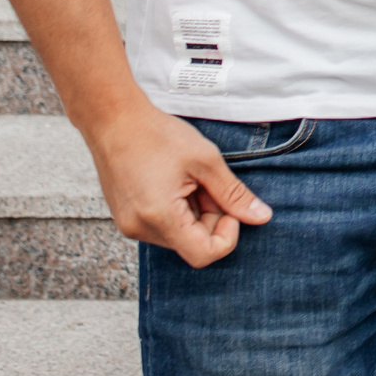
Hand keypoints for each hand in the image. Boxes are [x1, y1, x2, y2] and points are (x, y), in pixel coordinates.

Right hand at [85, 101, 271, 267]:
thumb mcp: (206, 161)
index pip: (204, 255)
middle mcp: (140, 229)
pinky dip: (178, 210)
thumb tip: (262, 217)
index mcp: (159, 217)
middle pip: (192, 244)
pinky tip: (175, 182)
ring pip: (179, 235)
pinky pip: (162, 226)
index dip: (227, 234)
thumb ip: (234, 194)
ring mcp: (129, 225)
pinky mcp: (126, 218)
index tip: (230, 206)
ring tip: (190, 179)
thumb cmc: (158, 135)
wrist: (113, 120)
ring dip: (195, 213)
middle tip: (209, 183)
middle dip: (211, 218)